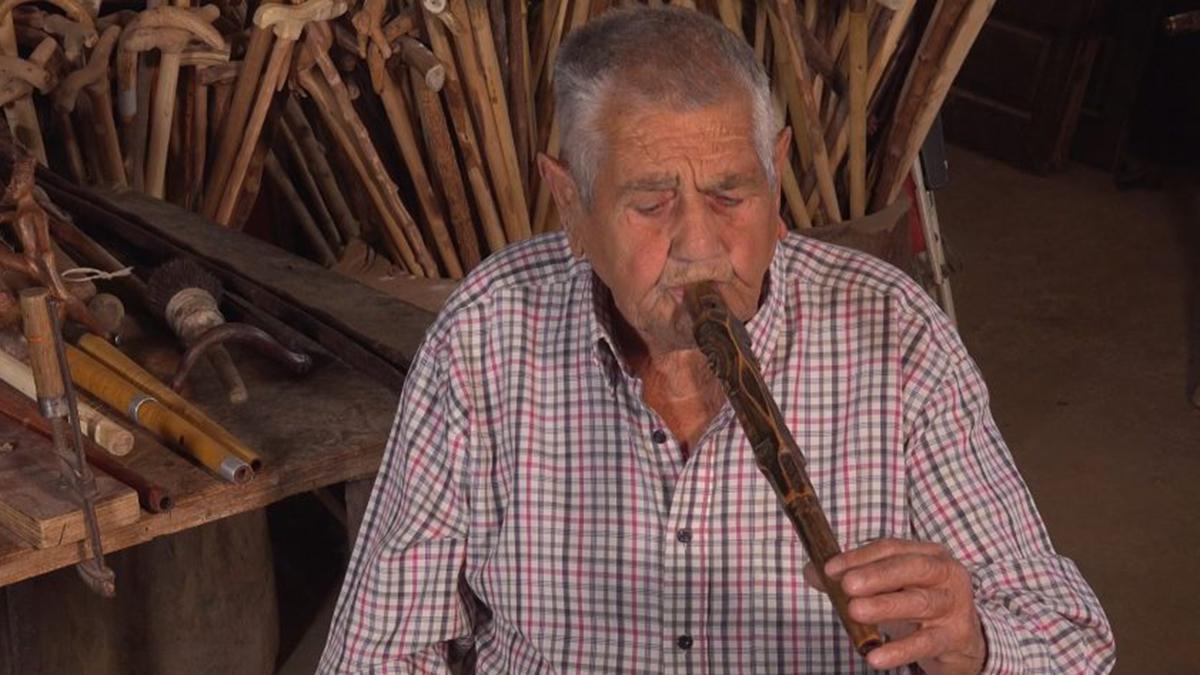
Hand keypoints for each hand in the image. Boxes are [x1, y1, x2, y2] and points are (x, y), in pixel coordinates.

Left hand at [803, 539, 986, 674]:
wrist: (962, 641)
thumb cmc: (919, 606)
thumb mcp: (888, 588)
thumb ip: (851, 579)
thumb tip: (811, 572)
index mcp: (927, 553)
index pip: (891, 548)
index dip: (859, 557)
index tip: (830, 568)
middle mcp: (946, 573)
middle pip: (911, 567)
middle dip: (877, 574)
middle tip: (847, 585)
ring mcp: (954, 604)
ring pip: (919, 602)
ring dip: (885, 606)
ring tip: (855, 611)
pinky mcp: (957, 636)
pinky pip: (926, 642)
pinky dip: (900, 649)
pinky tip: (875, 656)